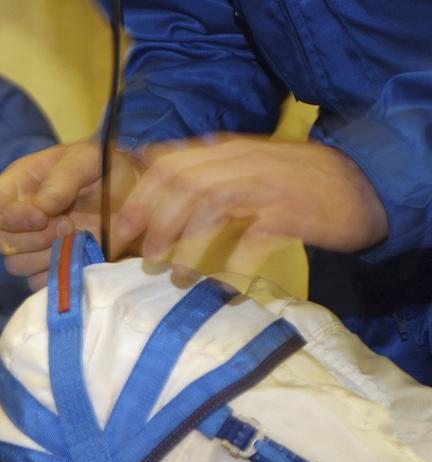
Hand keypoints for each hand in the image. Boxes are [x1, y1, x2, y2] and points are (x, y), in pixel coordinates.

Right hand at [0, 141, 134, 287]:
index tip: (39, 218)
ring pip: (14, 264)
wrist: (136, 194)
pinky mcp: (48, 267)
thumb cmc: (106, 168)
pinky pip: (37, 282)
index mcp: (17, 185)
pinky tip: (78, 253)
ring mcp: (31, 245)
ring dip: (45, 255)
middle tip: (67, 225)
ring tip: (76, 236)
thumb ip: (62, 179)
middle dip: (31, 238)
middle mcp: (18, 217)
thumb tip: (41, 208)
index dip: (6, 216)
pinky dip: (57, 271)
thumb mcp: (87, 159)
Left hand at [110, 135, 389, 271]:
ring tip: (174, 276)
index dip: (138, 196)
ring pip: (211, 205)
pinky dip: (236, 261)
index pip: (169, 163)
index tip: (120, 230)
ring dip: (186, 243)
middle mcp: (245, 161)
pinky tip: (226, 282)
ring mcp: (269, 184)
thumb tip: (154, 190)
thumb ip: (209, 174)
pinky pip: (254, 237)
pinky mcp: (294, 211)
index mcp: (229, 151)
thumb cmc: (301, 185)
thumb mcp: (251, 169)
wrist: (370, 186)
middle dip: (152, 221)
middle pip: (182, 182)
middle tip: (140, 257)